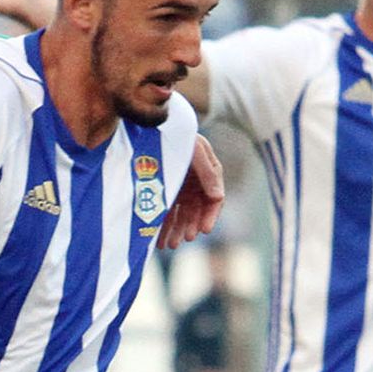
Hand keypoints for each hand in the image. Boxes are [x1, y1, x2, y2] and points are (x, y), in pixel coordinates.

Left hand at [159, 136, 224, 250]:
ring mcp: (181, 188)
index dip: (210, 216)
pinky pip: (167, 214)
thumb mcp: (195, 149)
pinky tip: (159, 241)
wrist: (154, 126)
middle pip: (197, 212)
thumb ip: (208, 171)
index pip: (214, 200)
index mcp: (209, 173)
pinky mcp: (166, 192)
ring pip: (181, 216)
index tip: (204, 230)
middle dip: (191, 227)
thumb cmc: (178, 136)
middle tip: (185, 239)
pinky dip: (164, 228)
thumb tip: (218, 197)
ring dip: (177, 231)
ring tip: (170, 245)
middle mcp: (197, 183)